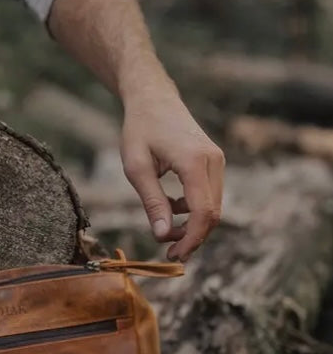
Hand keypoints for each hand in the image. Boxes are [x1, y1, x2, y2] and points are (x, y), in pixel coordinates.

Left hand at [120, 85, 223, 261]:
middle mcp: (213, 161)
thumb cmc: (139, 130)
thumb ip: (152, 202)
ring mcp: (217, 161)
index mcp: (194, 162)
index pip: (203, 213)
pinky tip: (170, 209)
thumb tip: (162, 236)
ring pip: (213, 206)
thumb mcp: (136, 168)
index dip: (191, 240)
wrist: (152, 98)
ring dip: (192, 225)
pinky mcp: (213, 162)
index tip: (172, 255)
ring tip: (165, 232)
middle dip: (192, 238)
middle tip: (168, 252)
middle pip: (213, 214)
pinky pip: (209, 195)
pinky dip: (193, 210)